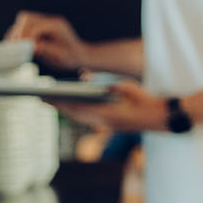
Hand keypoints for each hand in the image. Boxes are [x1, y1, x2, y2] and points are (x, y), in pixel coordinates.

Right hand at [6, 11, 86, 72]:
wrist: (80, 55)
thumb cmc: (72, 57)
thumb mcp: (61, 57)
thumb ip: (47, 50)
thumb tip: (33, 47)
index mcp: (57, 26)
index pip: (36, 26)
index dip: (26, 37)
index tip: (22, 49)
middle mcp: (50, 21)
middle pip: (26, 18)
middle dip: (19, 32)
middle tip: (14, 47)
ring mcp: (44, 22)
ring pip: (23, 20)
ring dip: (17, 32)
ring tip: (13, 47)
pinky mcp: (40, 27)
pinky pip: (25, 26)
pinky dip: (19, 34)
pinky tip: (17, 46)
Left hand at [48, 80, 163, 131]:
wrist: (161, 118)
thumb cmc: (145, 101)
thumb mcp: (125, 87)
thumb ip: (104, 82)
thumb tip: (84, 77)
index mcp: (106, 114)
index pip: (76, 108)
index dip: (59, 103)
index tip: (44, 97)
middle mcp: (104, 122)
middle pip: (75, 115)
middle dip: (59, 107)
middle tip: (41, 98)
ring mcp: (107, 125)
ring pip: (81, 118)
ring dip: (67, 110)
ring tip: (53, 101)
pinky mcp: (110, 125)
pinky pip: (89, 118)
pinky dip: (78, 111)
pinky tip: (72, 105)